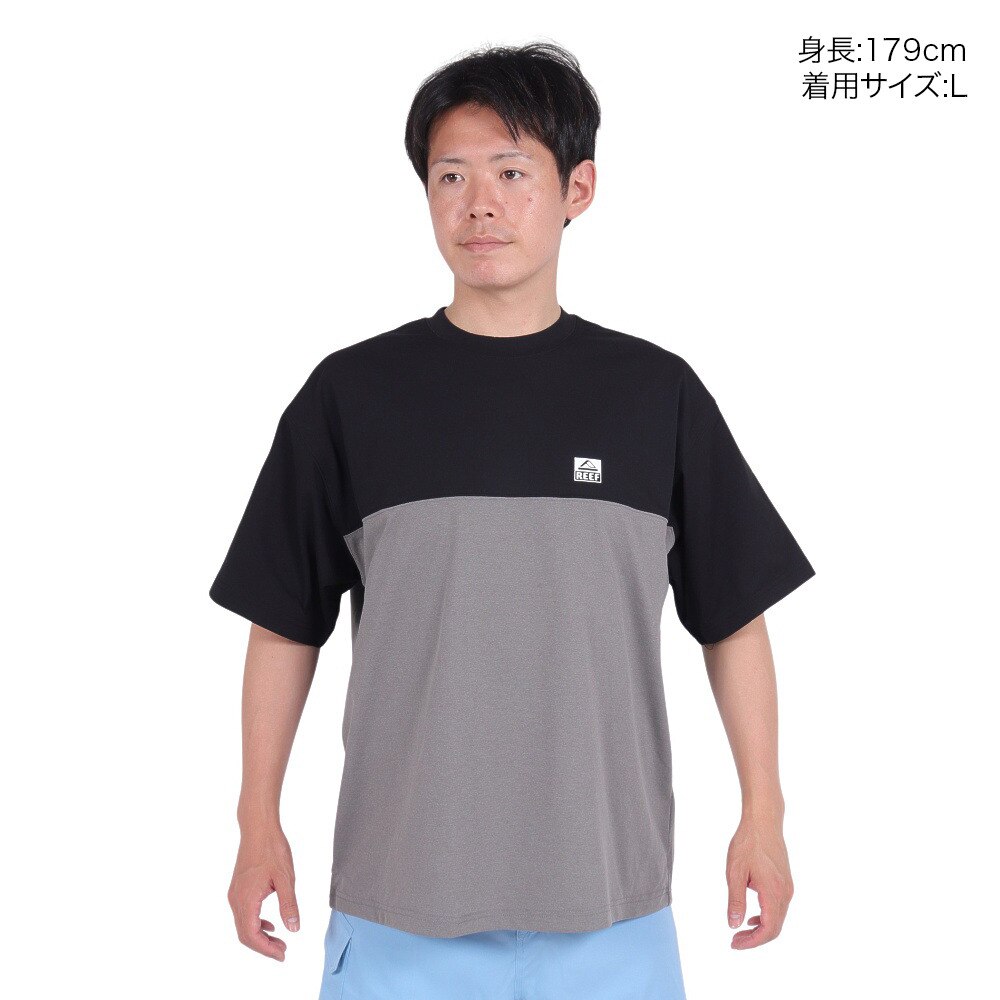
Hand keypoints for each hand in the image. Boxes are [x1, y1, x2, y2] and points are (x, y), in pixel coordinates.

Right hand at [228, 825, 300, 960]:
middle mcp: (236, 899)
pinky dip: (256, 923)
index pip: (251, 935)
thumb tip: (294, 929)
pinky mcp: (238, 888)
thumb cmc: (272, 849)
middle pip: (245, 934)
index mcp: (246, 899)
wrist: (258, 827)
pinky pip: (243, 914)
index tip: (282, 955)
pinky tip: (271, 923)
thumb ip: (289, 905)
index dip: (266, 949)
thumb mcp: (286, 878)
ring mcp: (235, 894)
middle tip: (283, 951)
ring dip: (260, 935)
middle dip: (264, 946)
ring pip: (243, 925)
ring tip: (279, 940)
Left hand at [725, 813, 793, 948]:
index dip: (751, 942)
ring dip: (760, 929)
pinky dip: (766, 917)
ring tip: (740, 931)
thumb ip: (736, 900)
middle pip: (774, 928)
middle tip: (735, 941)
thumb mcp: (735, 872)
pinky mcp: (785, 882)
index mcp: (773, 892)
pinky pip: (778, 908)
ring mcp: (787, 888)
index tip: (734, 943)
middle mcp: (785, 893)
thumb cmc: (748, 843)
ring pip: (777, 919)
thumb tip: (734, 925)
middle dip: (755, 939)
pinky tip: (752, 916)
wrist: (764, 822)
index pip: (767, 930)